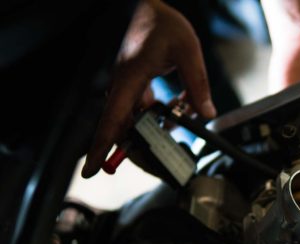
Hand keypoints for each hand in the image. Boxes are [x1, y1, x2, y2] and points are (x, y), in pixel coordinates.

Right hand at [81, 0, 215, 177]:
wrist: (148, 5)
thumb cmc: (162, 23)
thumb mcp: (188, 51)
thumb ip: (197, 85)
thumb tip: (205, 114)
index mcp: (130, 78)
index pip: (112, 119)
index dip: (101, 146)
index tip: (93, 169)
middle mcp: (124, 84)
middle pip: (123, 126)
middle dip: (137, 144)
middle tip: (154, 158)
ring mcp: (129, 83)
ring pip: (136, 117)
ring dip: (155, 126)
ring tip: (176, 122)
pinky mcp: (137, 81)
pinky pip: (144, 106)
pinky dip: (159, 113)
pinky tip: (178, 109)